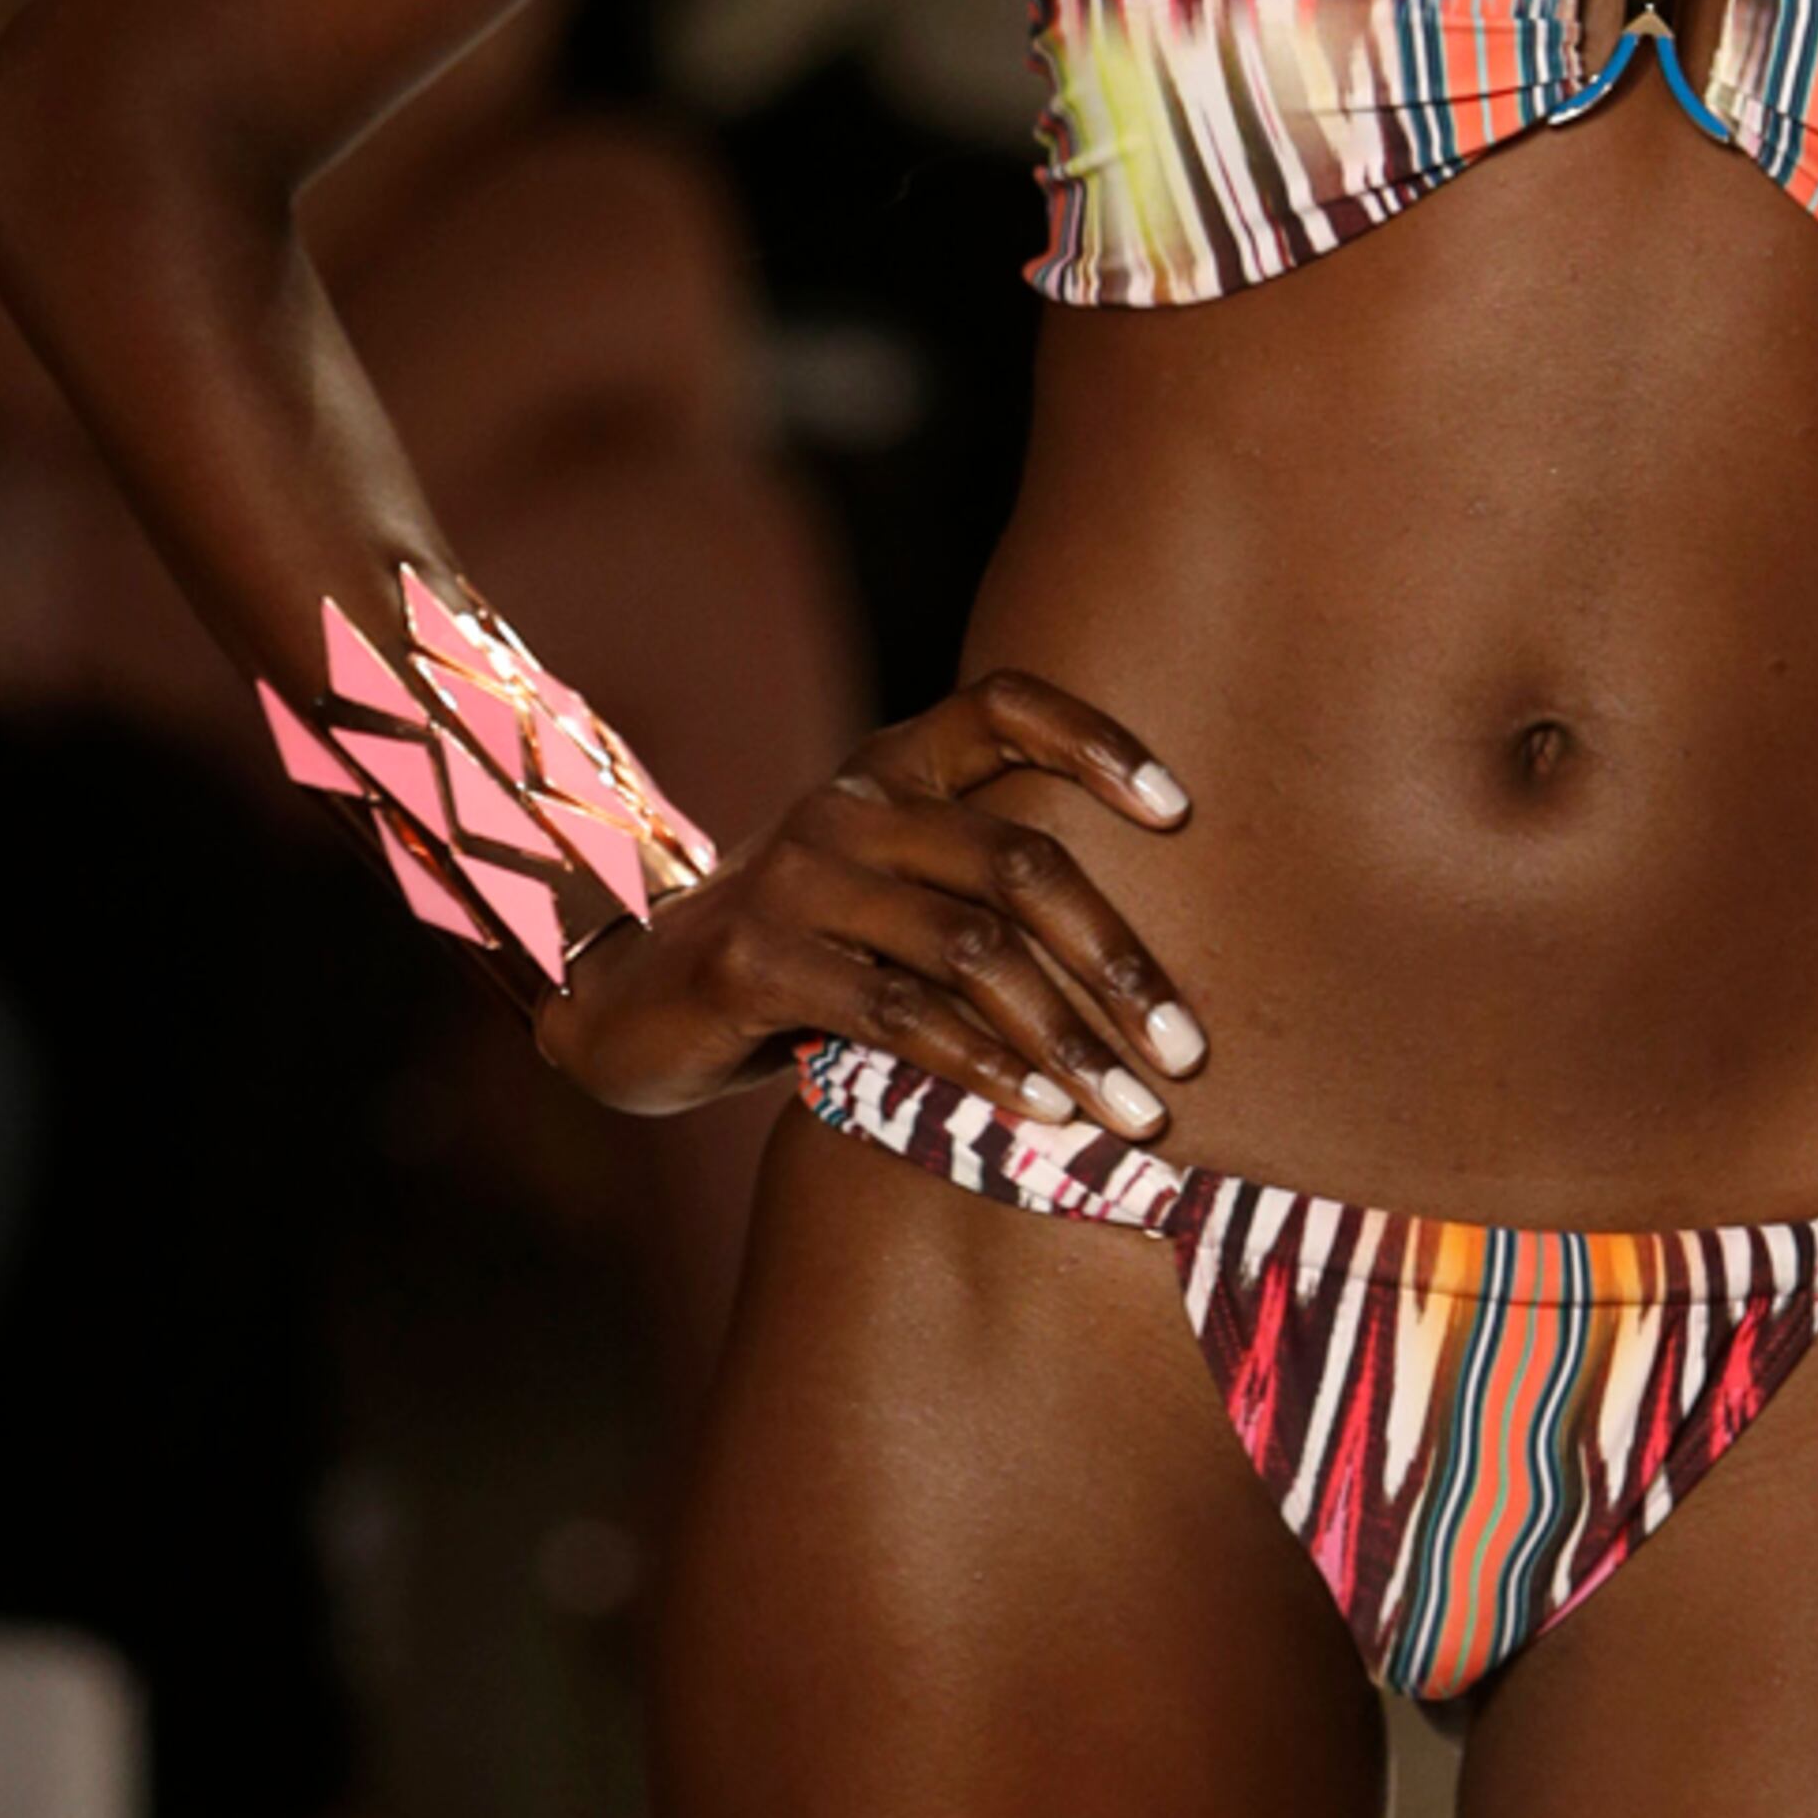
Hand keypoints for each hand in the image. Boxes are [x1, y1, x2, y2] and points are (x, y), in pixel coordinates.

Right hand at [535, 669, 1200, 1130]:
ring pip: (972, 950)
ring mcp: (795, 878)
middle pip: (1019, 862)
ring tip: (1135, 1111)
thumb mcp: (885, 895)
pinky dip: (986, 1066)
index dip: (1097, 742)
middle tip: (1190, 1050)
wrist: (627, 1008)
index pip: (1005, 705)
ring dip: (1069, 1038)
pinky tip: (1042, 1112)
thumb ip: (977, 891)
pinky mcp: (754, 961)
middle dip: (1119, 962)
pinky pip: (901, 1015)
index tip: (1182, 812)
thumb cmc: (802, 956)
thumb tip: (1147, 971)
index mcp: (890, 768)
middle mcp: (847, 805)